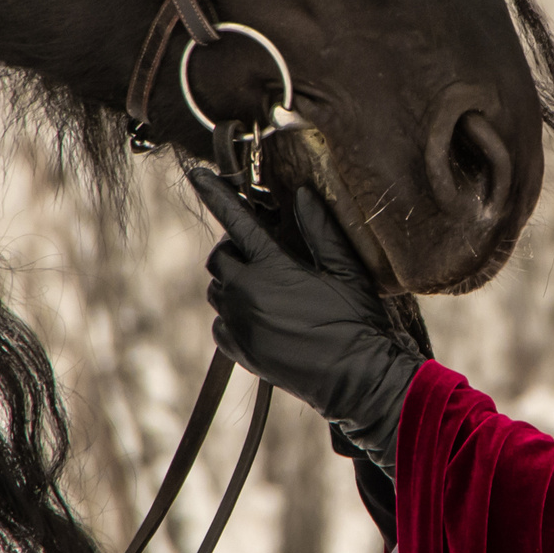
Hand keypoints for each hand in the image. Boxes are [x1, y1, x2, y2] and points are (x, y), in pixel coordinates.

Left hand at [190, 172, 420, 464]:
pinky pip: (220, 324)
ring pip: (217, 291)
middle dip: (235, 249)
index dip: (216, 194)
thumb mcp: (346, 270)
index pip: (237, 221)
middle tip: (262, 254)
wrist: (355, 379)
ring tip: (266, 288)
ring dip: (233, 282)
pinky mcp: (239, 352)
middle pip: (219, 258)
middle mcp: (247, 294)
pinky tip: (261, 317)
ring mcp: (240, 325)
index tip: (197, 173)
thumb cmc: (356, 321)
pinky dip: (232, 315)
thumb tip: (302, 194)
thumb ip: (321, 230)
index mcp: (273, 269)